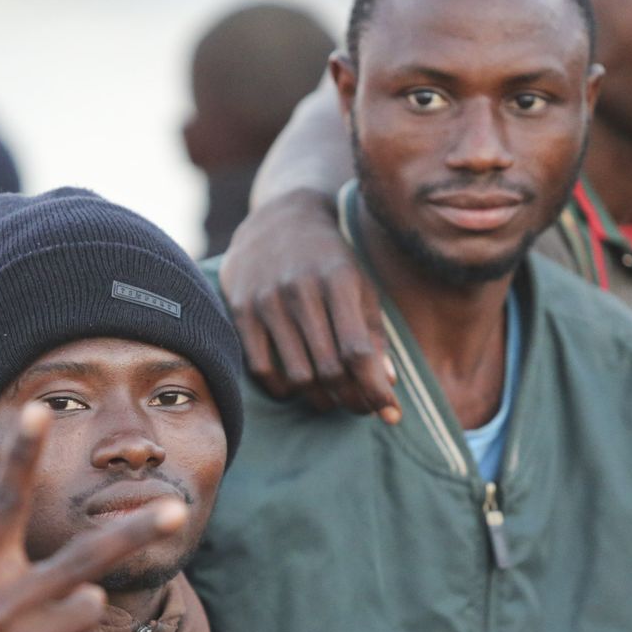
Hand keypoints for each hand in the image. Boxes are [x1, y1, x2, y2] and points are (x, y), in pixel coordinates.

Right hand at [0, 404, 187, 631]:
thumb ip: (8, 576)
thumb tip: (87, 585)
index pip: (4, 502)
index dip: (22, 455)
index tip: (40, 410)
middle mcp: (2, 602)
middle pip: (84, 559)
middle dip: (134, 533)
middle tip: (176, 510)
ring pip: (90, 605)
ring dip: (72, 612)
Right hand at [220, 188, 400, 422]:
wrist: (279, 218)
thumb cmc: (329, 261)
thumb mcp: (361, 287)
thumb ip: (374, 334)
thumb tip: (387, 384)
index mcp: (339, 281)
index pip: (358, 350)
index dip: (376, 389)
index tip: (390, 412)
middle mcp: (301, 290)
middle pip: (329, 368)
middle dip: (350, 399)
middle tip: (360, 407)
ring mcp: (267, 300)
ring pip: (297, 374)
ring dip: (319, 400)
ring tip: (331, 400)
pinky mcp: (241, 310)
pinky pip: (261, 368)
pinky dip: (283, 389)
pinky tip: (296, 388)